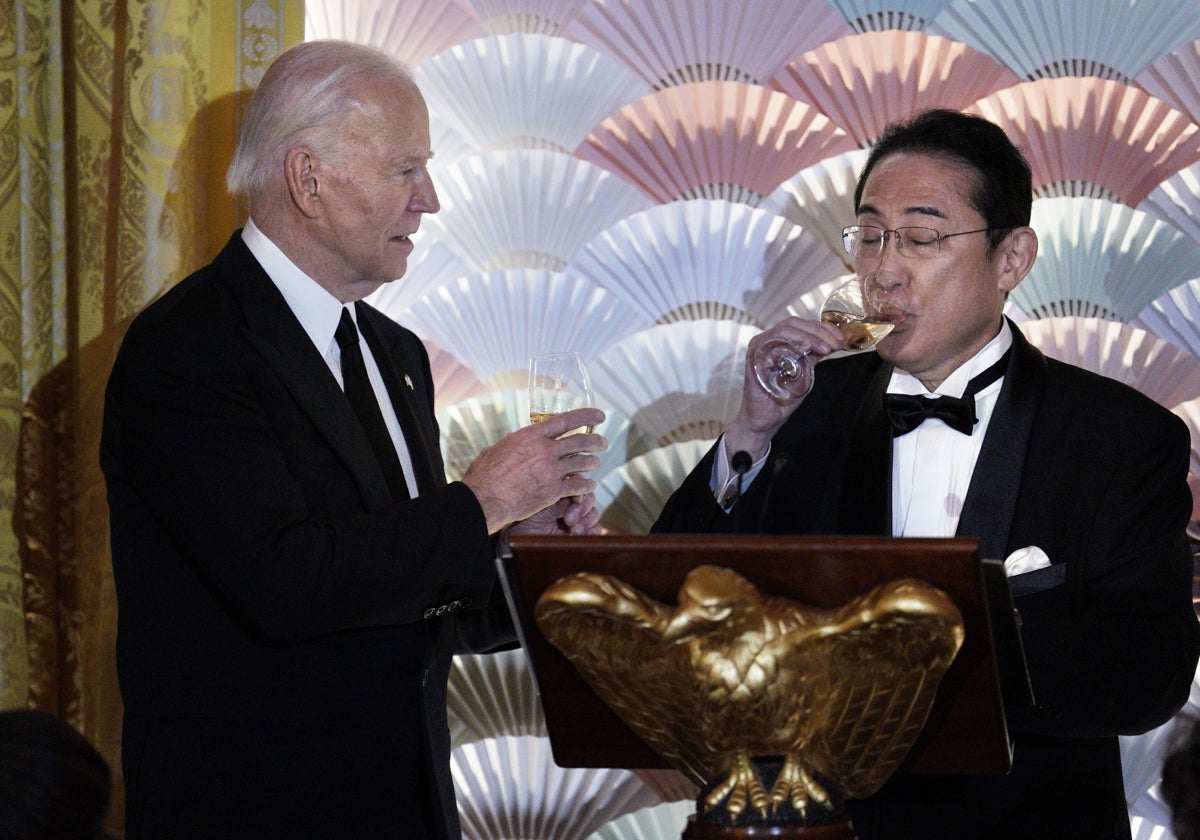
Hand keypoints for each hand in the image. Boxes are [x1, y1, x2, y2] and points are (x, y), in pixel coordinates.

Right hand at [462, 407, 606, 533]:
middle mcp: (545, 450)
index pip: (566, 420)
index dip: (587, 416)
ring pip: (582, 462)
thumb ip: (512, 443)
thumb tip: (514, 441)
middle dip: (596, 441)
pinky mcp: (553, 491)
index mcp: (531, 435)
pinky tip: (589, 486)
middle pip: (580, 441)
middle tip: (603, 442)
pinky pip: (578, 485)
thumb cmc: (485, 475)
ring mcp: (550, 470)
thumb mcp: (497, 449)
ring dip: (593, 462)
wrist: (485, 499)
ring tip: (597, 462)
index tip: (599, 416)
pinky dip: (586, 485)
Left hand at [509, 492, 602, 535]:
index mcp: (557, 492)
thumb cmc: (519, 524)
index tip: (574, 499)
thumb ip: (549, 494)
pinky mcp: (580, 533)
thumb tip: (567, 485)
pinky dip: (593, 531)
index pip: (578, 484)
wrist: (515, 545)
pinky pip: (596, 528)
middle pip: (588, 497)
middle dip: (582, 508)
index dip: (580, 490)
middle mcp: (567, 503)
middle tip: (568, 520)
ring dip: (587, 520)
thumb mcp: (532, 506)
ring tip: (573, 530)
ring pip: (593, 512)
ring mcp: (575, 518)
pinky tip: (580, 535)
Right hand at [727, 317, 841, 457]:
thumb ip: (813, 355)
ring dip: (809, 337)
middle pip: (793, 323)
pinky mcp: (753, 362)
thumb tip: (832, 341)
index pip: (800, 324)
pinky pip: (772, 348)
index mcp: (776, 340)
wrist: (766, 419)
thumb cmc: (782, 396)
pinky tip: (806, 352)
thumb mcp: (804, 371)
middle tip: (836, 344)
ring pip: (784, 331)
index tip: (840, 338)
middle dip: (819, 332)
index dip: (822, 328)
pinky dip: (791, 347)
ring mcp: (757, 350)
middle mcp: (765, 341)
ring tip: (827, 348)